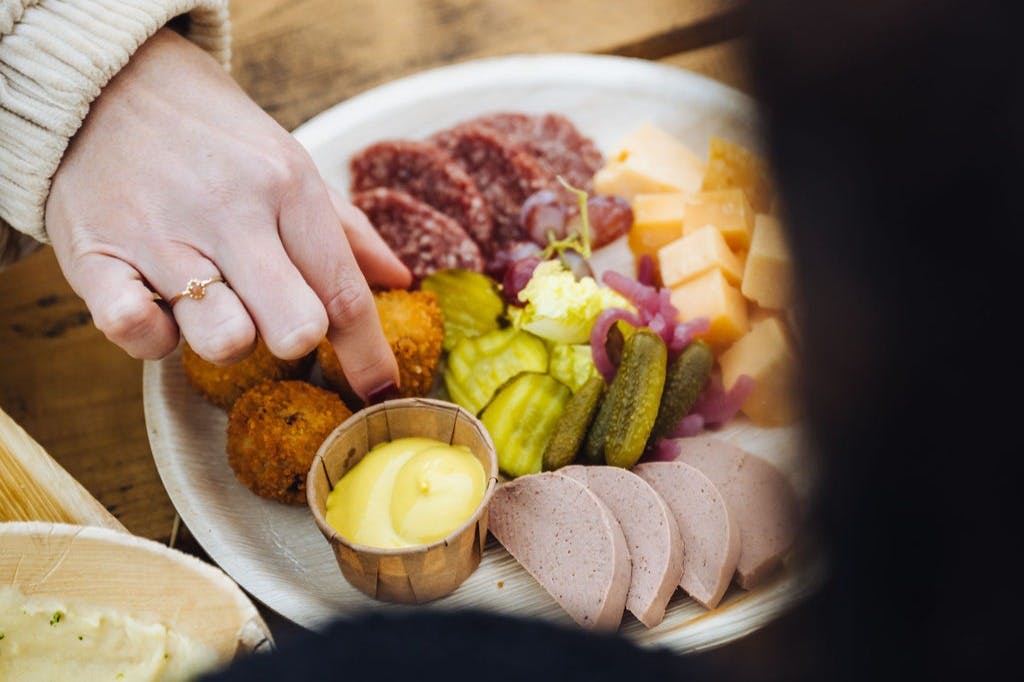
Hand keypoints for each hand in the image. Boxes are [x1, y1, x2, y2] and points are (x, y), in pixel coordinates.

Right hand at [46, 29, 410, 399]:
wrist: (103, 80)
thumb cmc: (212, 134)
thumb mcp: (289, 161)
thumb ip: (347, 229)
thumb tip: (400, 280)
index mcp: (287, 186)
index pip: (344, 293)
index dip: (369, 355)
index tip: (381, 391)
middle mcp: (230, 212)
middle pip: (296, 326)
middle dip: (299, 341)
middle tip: (279, 321)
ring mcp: (159, 236)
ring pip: (224, 339)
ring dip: (227, 338)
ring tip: (214, 303)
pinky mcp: (94, 256)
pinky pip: (135, 332)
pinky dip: (153, 337)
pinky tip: (159, 308)